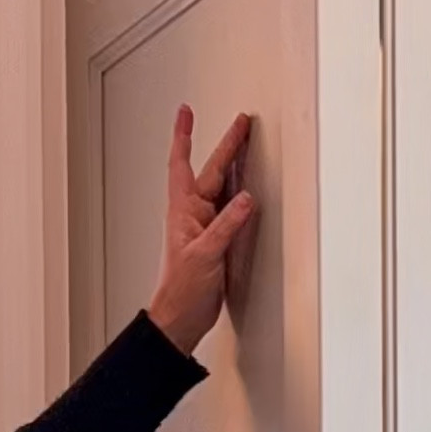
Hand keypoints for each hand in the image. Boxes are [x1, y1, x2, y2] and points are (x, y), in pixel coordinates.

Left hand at [149, 106, 256, 355]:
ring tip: (247, 146)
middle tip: (242, 123)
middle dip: (227, 145)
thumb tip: (245, 198)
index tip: (187, 112)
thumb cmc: (181, 290)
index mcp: (183, 211)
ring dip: (234, 166)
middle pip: (211, 171)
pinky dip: (241, 195)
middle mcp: (193, 215)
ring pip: (223, 188)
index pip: (182, 164)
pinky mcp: (217, 242)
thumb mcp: (205, 254)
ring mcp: (205, 227)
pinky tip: (249, 190)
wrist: (181, 319)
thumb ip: (227, 225)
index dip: (184, 136)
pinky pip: (231, 210)